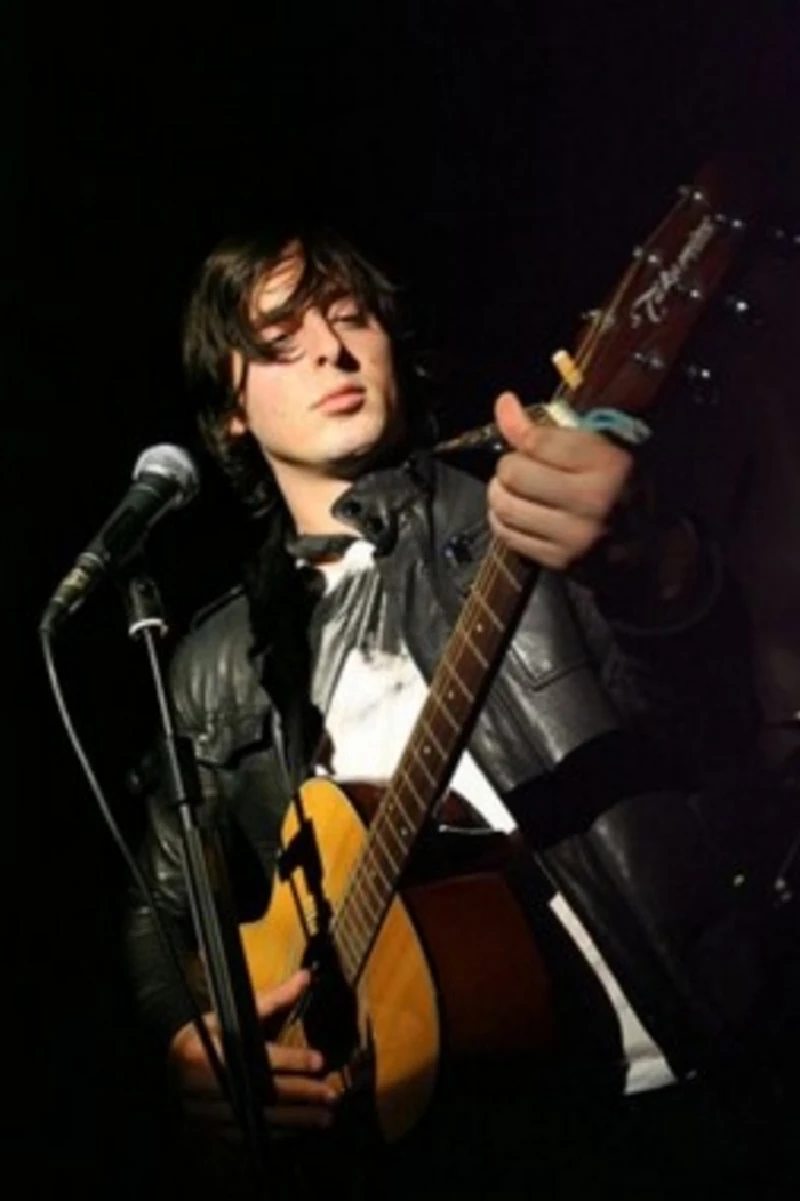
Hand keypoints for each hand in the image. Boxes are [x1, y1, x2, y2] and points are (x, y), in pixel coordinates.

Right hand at [169, 969, 337, 1135]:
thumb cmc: (210, 1031)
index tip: (321, 1061)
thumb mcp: (236, 1011)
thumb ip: (274, 998)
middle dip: (302, 1094)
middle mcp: (212, 1081)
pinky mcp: (212, 1126)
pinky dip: (276, 1135)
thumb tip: (307, 976)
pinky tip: (299, 1131)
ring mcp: (210, 1109)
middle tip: (332, 1094)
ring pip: (259, 1118)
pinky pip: (249, 1135)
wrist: (170, 1060)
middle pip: (264, 1092)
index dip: (293, 1061)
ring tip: (325, 1117)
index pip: (262, 1057)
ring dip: (296, 1120)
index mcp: (217, 1048)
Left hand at [487, 392, 632, 569]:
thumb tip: (503, 404)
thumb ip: (546, 427)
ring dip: (501, 492)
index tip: (514, 418)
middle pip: (514, 473)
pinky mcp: (559, 559)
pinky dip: (502, 520)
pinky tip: (516, 511)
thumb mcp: (593, 443)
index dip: (517, 427)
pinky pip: (508, 535)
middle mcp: (591, 501)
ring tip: (512, 487)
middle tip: (521, 464)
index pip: (537, 441)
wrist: (644, 538)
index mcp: (607, 464)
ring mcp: (574, 535)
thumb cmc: (615, 481)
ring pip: (505, 506)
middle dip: (510, 464)